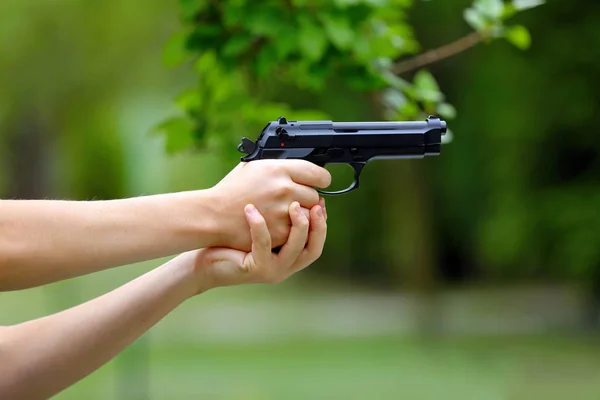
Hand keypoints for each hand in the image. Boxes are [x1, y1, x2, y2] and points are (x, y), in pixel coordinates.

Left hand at [185, 200, 326, 292]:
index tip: (321, 202)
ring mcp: (272, 270)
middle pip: (314, 249)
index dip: (322, 223)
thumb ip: (278, 214)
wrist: (206, 260)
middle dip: (318, 226)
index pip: (316, 242)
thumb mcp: (261, 226)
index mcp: (289, 255)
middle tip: (315, 204)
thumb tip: (293, 186)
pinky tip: (252, 210)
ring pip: (295, 250)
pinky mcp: (256, 269)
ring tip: (291, 204)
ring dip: (298, 225)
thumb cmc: (232, 239)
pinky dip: (260, 226)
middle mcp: (285, 266)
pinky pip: (264, 246)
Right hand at [208, 160, 330, 250]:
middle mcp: (284, 188)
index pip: (318, 174)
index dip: (321, 180)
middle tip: (296, 200)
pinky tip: (279, 225)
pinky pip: (298, 232)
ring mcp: (283, 211)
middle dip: (308, 199)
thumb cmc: (232, 190)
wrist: (214, 215)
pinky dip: (291, 230)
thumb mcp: (254, 167)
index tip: (320, 183)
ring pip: (309, 215)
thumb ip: (280, 167)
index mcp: (278, 169)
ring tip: (287, 214)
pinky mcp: (280, 231)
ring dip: (303, 216)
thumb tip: (301, 168)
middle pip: (315, 196)